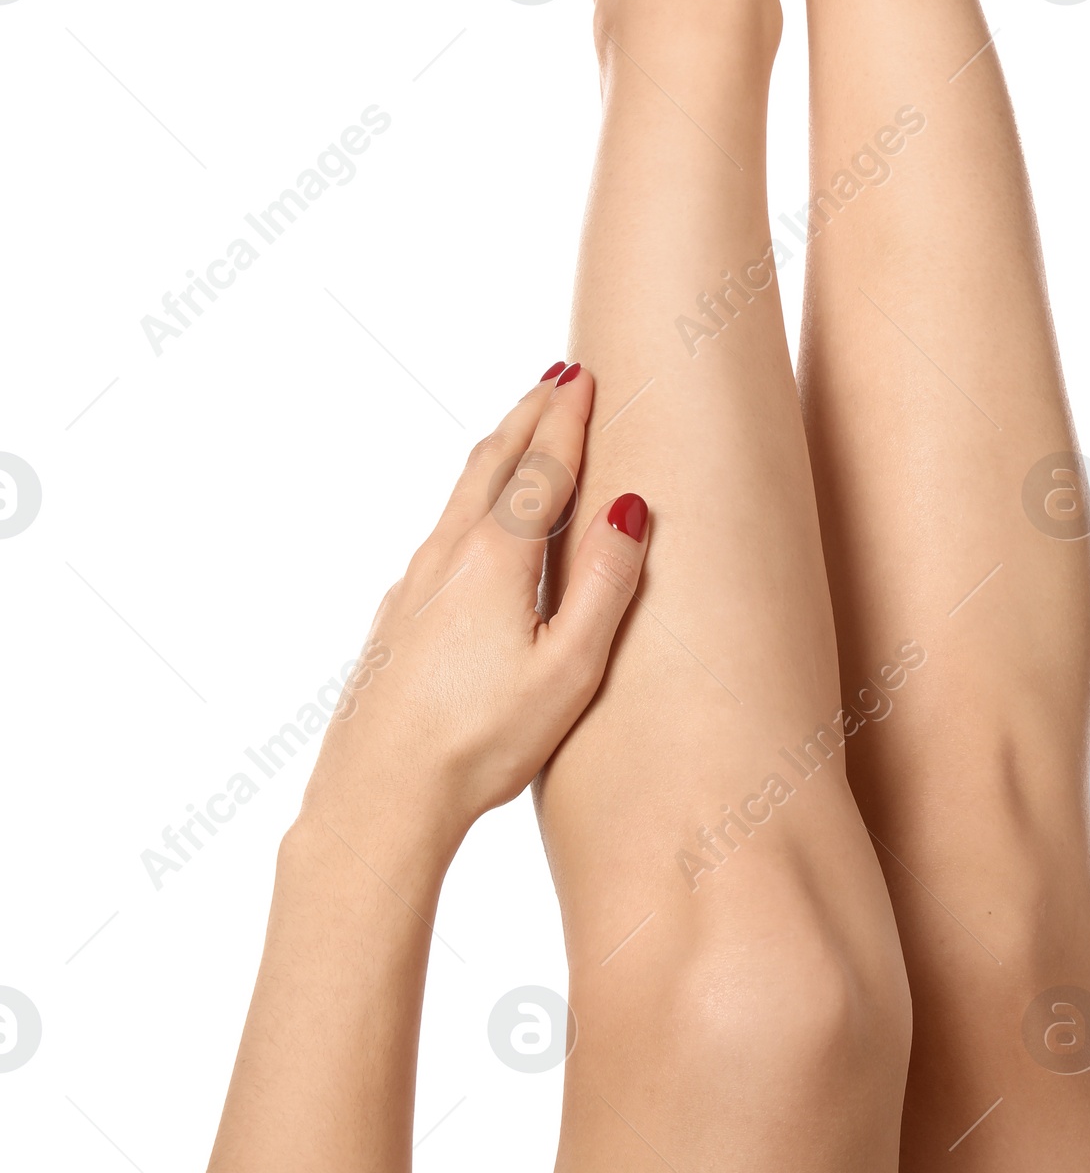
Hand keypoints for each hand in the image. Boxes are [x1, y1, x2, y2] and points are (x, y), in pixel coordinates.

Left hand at [300, 367, 647, 859]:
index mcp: (496, 558)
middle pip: (491, 463)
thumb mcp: (569, 669)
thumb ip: (605, 584)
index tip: (583, 377)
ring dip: (497, 455)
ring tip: (520, 436)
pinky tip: (474, 530)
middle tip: (556, 380)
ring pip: (459, 497)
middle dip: (528, 416)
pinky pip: (440, 535)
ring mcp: (413, 586)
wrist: (377, 795)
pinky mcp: (396, 619)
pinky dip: (471, 503)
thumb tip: (629, 506)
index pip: (541, 467)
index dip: (566, 418)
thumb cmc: (479, 743)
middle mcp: (447, 556)